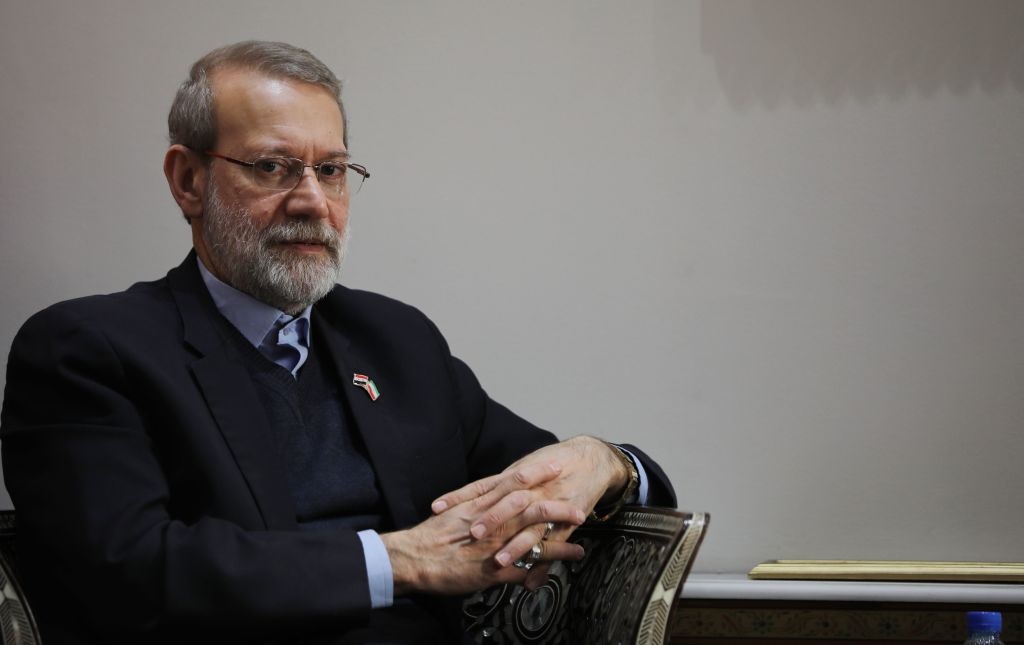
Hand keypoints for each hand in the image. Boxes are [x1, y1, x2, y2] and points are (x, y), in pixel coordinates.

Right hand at [381, 490, 583, 595]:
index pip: (515, 482)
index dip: (538, 472)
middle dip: (559, 503)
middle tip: (581, 498)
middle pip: (533, 506)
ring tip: (581, 530)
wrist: (414, 557)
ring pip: (536, 534)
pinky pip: (530, 565)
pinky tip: (567, 559)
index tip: (556, 465)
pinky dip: (550, 561)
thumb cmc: (431, 536)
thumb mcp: (455, 512)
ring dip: (562, 533)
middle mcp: (493, 521)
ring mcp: (496, 544)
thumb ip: (475, 506)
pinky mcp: (497, 568)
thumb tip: (489, 501)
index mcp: (482, 504)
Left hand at [429, 436, 628, 584]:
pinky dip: (544, 564)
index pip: (482, 486)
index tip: (437, 508)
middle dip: (491, 519)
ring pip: (531, 526)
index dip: (459, 497)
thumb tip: (473, 498)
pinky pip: (554, 544)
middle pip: (508, 503)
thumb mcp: (524, 468)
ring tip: (499, 561)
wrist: (591, 459)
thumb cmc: (554, 463)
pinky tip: (532, 583)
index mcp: (515, 477)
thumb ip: (501, 484)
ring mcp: (550, 505)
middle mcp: (532, 490)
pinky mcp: (567, 520)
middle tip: (472, 534)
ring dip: (516, 545)